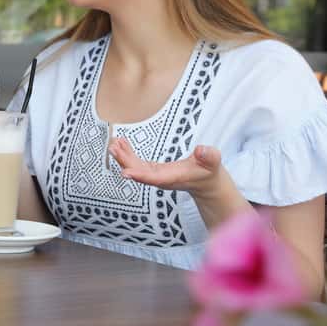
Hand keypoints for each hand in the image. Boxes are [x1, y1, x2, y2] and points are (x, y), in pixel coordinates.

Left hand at [108, 138, 222, 195]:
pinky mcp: (154, 170)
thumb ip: (209, 156)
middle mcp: (161, 179)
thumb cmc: (209, 171)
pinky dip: (128, 154)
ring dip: (123, 157)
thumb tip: (202, 149)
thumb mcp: (213, 162)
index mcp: (173, 178)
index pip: (154, 178)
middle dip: (125, 162)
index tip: (125, 173)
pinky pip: (137, 163)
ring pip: (136, 168)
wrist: (206, 182)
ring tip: (113, 143)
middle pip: (139, 173)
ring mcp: (156, 175)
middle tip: (113, 148)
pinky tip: (121, 143)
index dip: (139, 176)